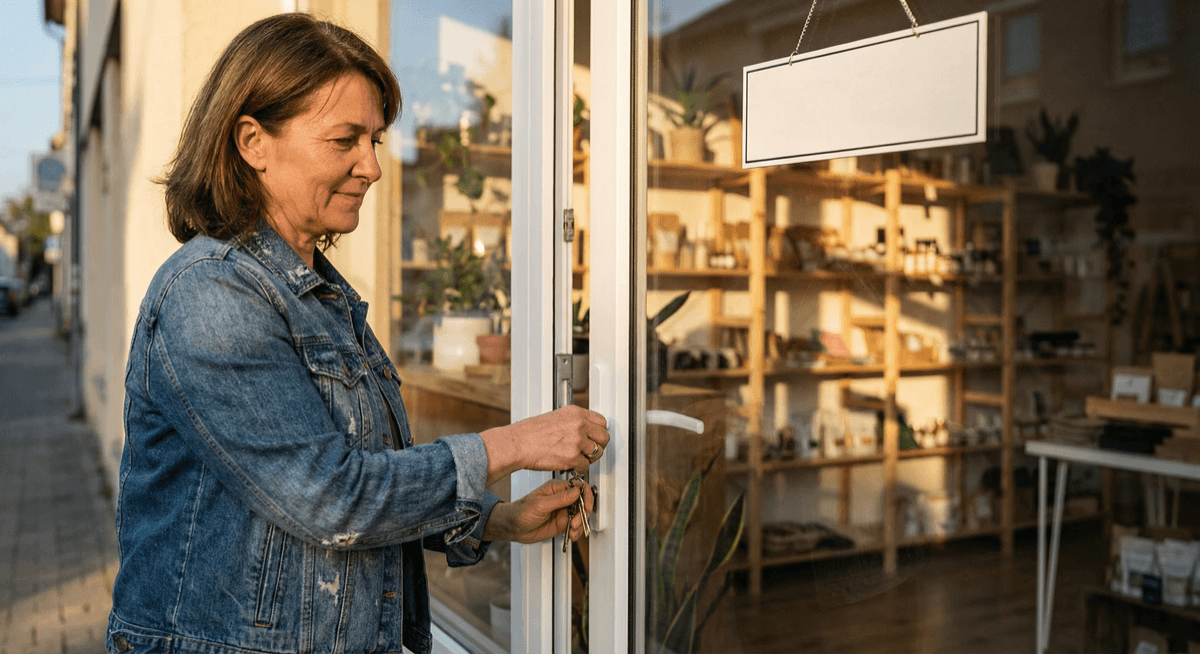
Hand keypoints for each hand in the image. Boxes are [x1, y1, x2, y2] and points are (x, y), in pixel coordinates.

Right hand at [480, 405, 609, 483]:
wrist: (518, 443)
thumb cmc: (531, 432)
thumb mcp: (556, 417)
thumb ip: (573, 422)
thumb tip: (586, 428)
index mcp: (575, 413)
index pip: (602, 422)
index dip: (599, 432)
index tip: (596, 437)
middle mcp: (579, 425)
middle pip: (604, 437)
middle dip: (598, 446)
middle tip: (590, 450)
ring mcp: (577, 441)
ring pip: (597, 453)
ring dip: (589, 458)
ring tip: (578, 458)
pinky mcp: (573, 458)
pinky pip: (586, 466)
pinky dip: (579, 468)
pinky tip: (570, 465)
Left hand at [483, 479, 594, 543]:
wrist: (513, 528)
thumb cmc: (520, 511)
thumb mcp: (540, 505)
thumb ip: (559, 499)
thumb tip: (576, 491)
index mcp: (557, 489)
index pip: (579, 487)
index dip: (586, 496)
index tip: (586, 507)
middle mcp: (562, 499)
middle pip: (583, 502)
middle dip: (583, 514)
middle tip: (575, 523)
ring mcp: (563, 511)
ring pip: (581, 516)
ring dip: (580, 524)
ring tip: (572, 530)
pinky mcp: (563, 523)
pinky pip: (576, 527)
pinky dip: (577, 532)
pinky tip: (572, 535)